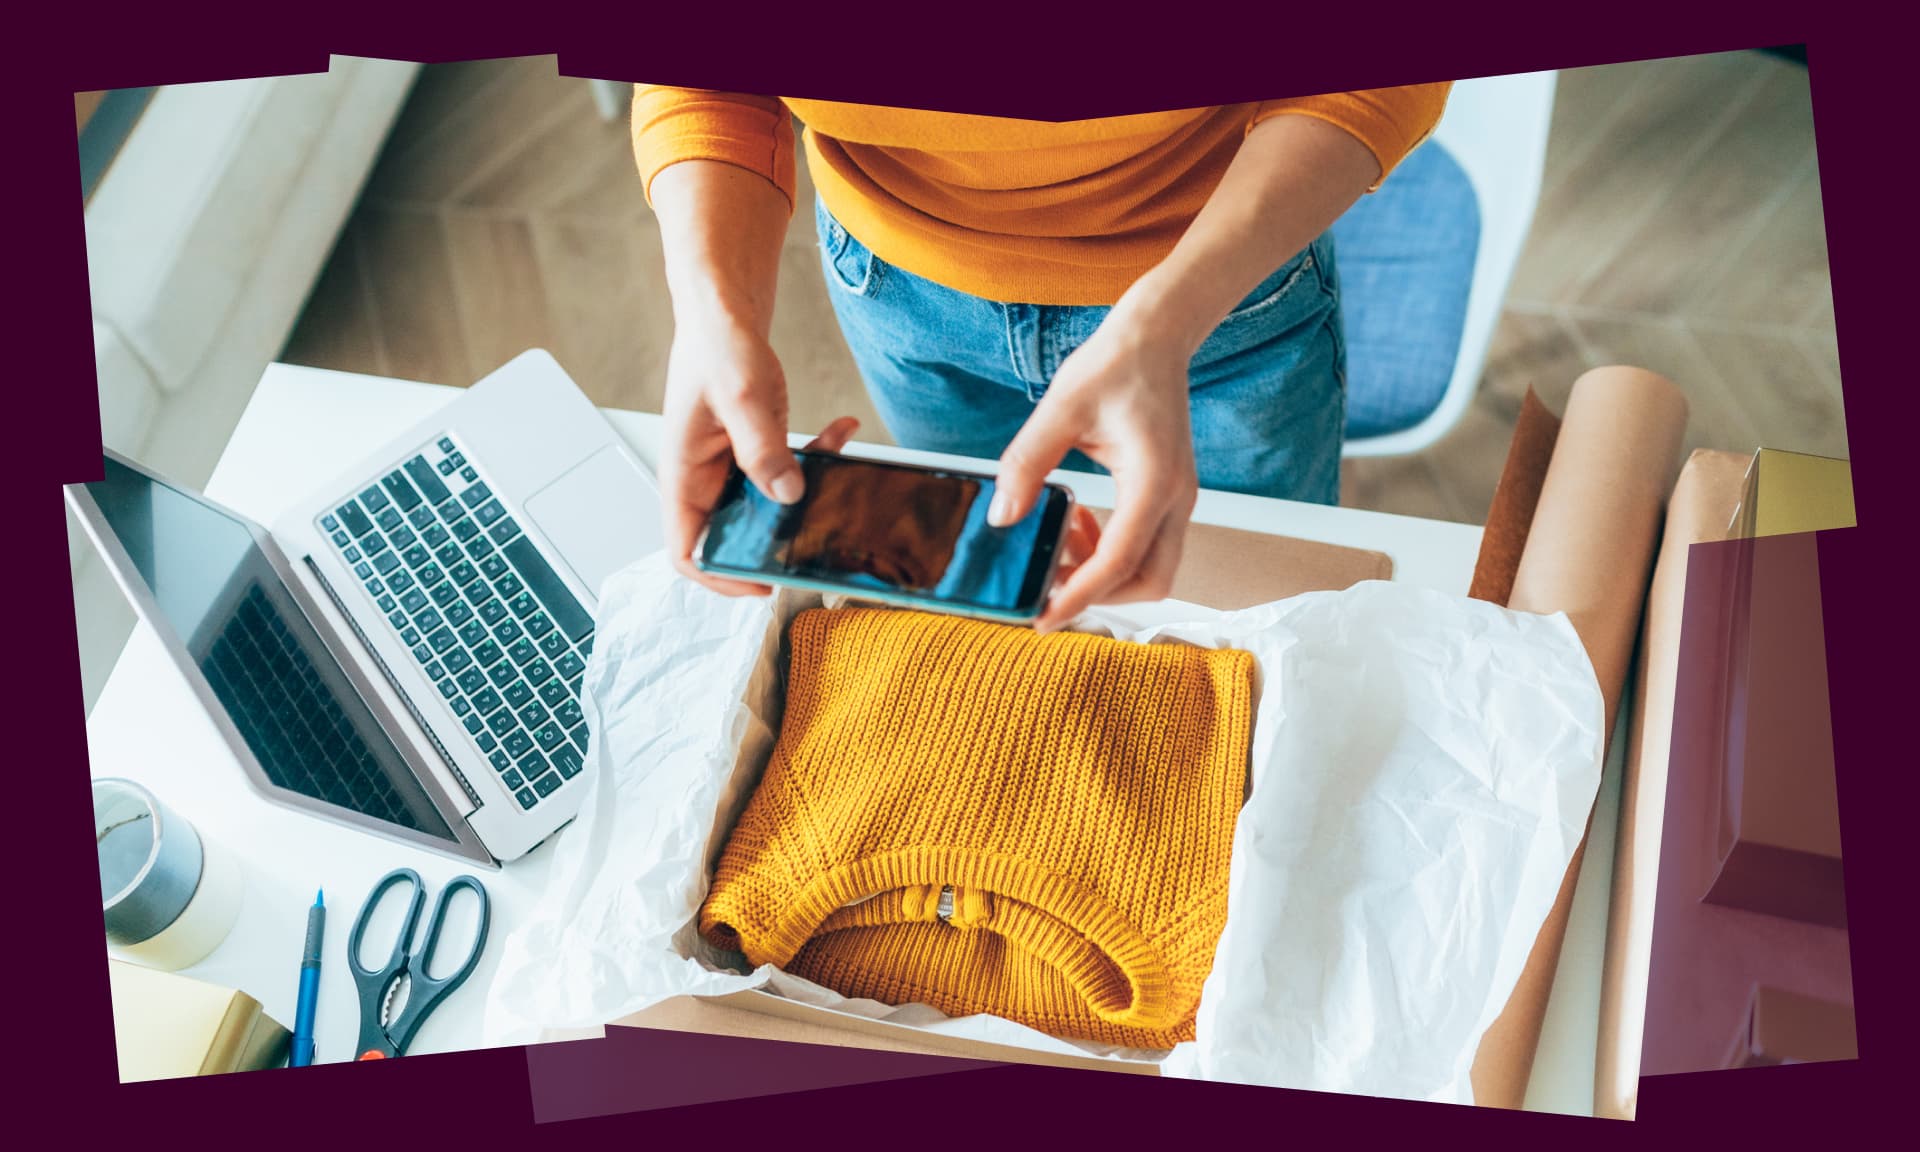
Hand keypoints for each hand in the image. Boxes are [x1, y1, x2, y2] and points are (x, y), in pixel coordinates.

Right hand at [659, 317, 858, 595]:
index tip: (761, 582)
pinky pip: (788, 475)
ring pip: (770, 508)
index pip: (687, 552)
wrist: (725, 315)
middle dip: (779, 539)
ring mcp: (733, 470)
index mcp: (683, 477)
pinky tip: (841, 431)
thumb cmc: (716, 349)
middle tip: (820, 534)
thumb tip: (787, 495)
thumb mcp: (741, 396)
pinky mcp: (758, 455)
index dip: (719, 577)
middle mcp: (705, 482)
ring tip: (839, 475)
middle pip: (735, 538)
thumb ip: (762, 448)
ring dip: (808, 498)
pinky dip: (818, 460)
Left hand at [990, 308, 1198, 631]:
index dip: (1080, 595)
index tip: (1042, 618)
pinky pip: (1146, 545)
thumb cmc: (1114, 365)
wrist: (1156, 338)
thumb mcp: (1060, 408)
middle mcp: (1177, 497)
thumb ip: (1028, 463)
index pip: (1120, 560)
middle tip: (1047, 586)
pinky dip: (1111, 551)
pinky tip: (1078, 521)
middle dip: (1099, 595)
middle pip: (1150, 581)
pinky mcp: (1169, 495)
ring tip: (1060, 542)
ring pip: (1151, 568)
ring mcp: (1178, 499)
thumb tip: (1001, 518)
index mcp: (1154, 479)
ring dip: (1105, 573)